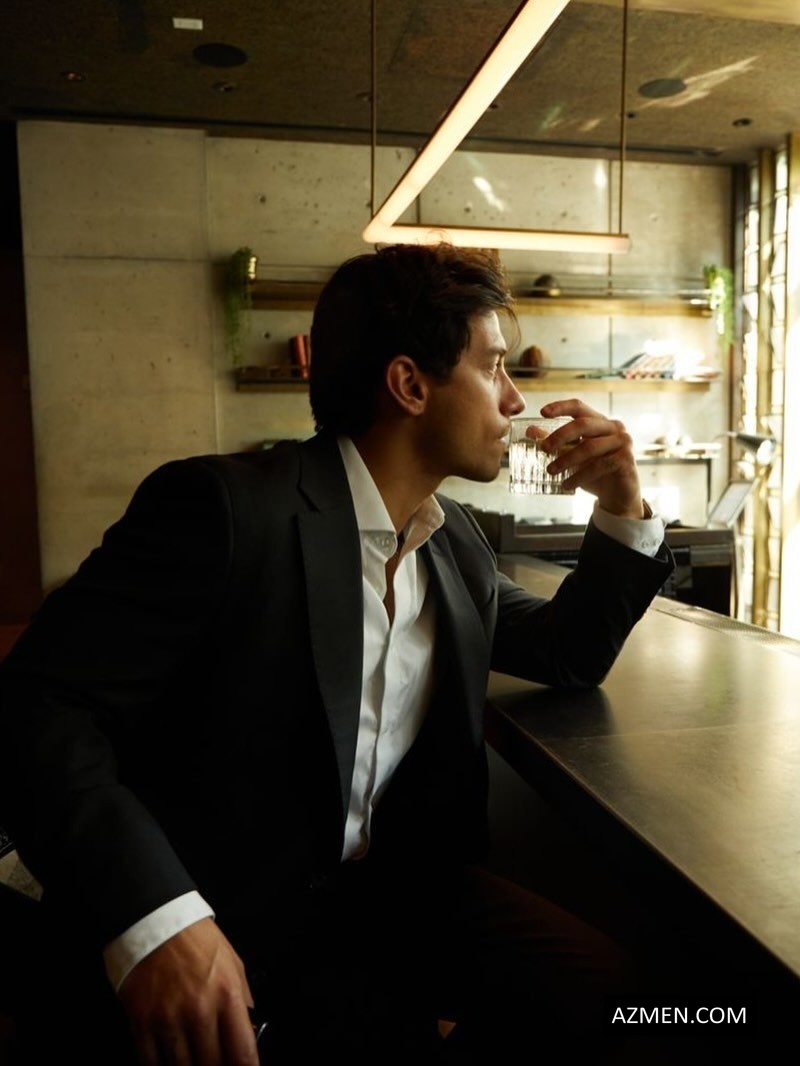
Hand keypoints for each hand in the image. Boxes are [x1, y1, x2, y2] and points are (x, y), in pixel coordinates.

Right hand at [118, 917, 259, 1065]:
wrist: (155, 919)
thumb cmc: (196, 939)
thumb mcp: (233, 963)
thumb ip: (242, 1000)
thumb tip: (249, 1032)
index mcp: (227, 994)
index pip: (242, 1051)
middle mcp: (199, 1010)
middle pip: (212, 1065)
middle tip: (215, 1063)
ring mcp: (169, 1019)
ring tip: (193, 1062)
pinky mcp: (142, 1021)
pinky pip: (151, 1062)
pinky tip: (167, 1064)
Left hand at [537, 399, 644, 517]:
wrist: (617, 495)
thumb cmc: (594, 472)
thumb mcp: (572, 456)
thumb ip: (556, 443)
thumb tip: (531, 431)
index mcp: (599, 421)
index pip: (579, 407)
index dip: (561, 407)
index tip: (542, 413)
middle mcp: (614, 427)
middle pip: (583, 424)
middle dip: (560, 436)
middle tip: (543, 448)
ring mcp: (622, 442)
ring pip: (590, 447)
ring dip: (567, 459)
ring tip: (550, 471)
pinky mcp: (626, 459)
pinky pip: (600, 465)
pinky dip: (580, 476)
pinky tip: (567, 484)